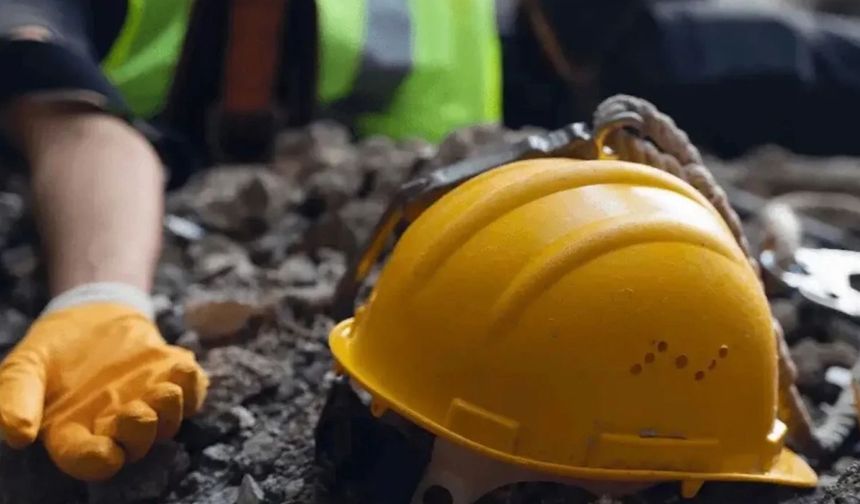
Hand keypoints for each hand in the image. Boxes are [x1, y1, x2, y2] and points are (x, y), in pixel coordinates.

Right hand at [0, 302, 208, 480]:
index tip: (105, 453)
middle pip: (133, 445)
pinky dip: (192, 385)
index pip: (85, 456)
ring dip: (170, 411)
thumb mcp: (23, 368)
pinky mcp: (169, 381)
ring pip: (167, 422)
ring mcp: (146, 403)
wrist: (89, 316)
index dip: (96, 460)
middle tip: (137, 413)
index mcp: (74, 432)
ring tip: (164, 391)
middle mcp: (114, 426)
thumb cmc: (52, 350)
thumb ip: (15, 398)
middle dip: (139, 434)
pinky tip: (183, 368)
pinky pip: (191, 393)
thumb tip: (17, 434)